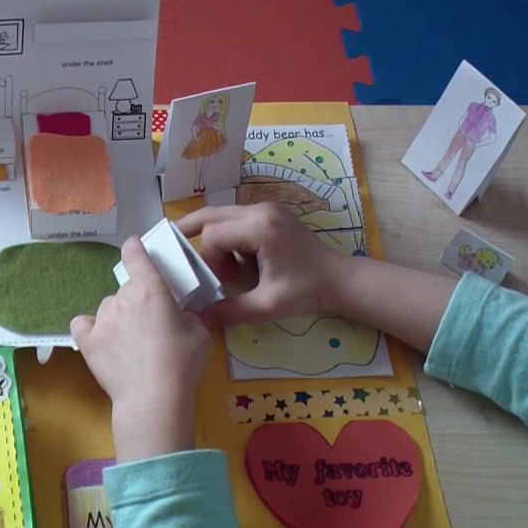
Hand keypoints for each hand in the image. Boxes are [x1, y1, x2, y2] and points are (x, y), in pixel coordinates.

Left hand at [70, 237, 211, 462]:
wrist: (153, 397)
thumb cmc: (182, 362)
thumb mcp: (201, 332)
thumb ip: (189, 315)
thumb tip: (182, 314)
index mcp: (151, 289)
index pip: (135, 254)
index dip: (134, 247)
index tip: (135, 246)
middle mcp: (123, 298)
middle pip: (127, 289)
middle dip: (139, 300)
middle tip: (152, 323)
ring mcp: (102, 319)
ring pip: (108, 307)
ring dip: (119, 316)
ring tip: (131, 341)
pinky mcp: (87, 342)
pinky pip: (83, 324)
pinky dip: (91, 328)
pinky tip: (102, 339)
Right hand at [176, 203, 344, 325]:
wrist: (339, 280)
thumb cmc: (306, 292)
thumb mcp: (267, 306)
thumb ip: (230, 310)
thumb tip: (199, 319)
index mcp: (261, 227)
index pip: (213, 234)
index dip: (208, 260)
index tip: (223, 281)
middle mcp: (261, 209)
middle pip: (210, 215)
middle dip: (198, 240)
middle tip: (188, 260)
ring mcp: (267, 208)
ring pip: (221, 215)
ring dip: (215, 239)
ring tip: (227, 268)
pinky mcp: (271, 212)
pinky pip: (236, 218)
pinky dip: (229, 236)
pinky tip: (239, 260)